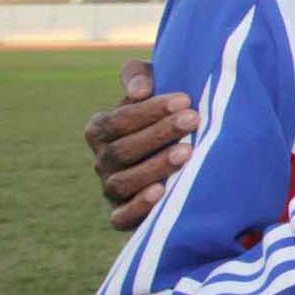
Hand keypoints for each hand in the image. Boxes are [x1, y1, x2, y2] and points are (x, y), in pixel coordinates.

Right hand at [84, 60, 200, 230]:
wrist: (180, 149)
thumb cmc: (165, 111)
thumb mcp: (153, 86)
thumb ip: (139, 76)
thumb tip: (141, 89)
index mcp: (101, 129)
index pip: (117, 120)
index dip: (149, 110)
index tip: (184, 99)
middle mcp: (103, 160)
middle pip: (122, 150)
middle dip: (159, 134)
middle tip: (193, 119)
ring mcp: (111, 189)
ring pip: (123, 182)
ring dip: (156, 166)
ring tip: (188, 151)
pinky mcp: (123, 215)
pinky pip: (122, 217)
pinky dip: (139, 206)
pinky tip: (161, 192)